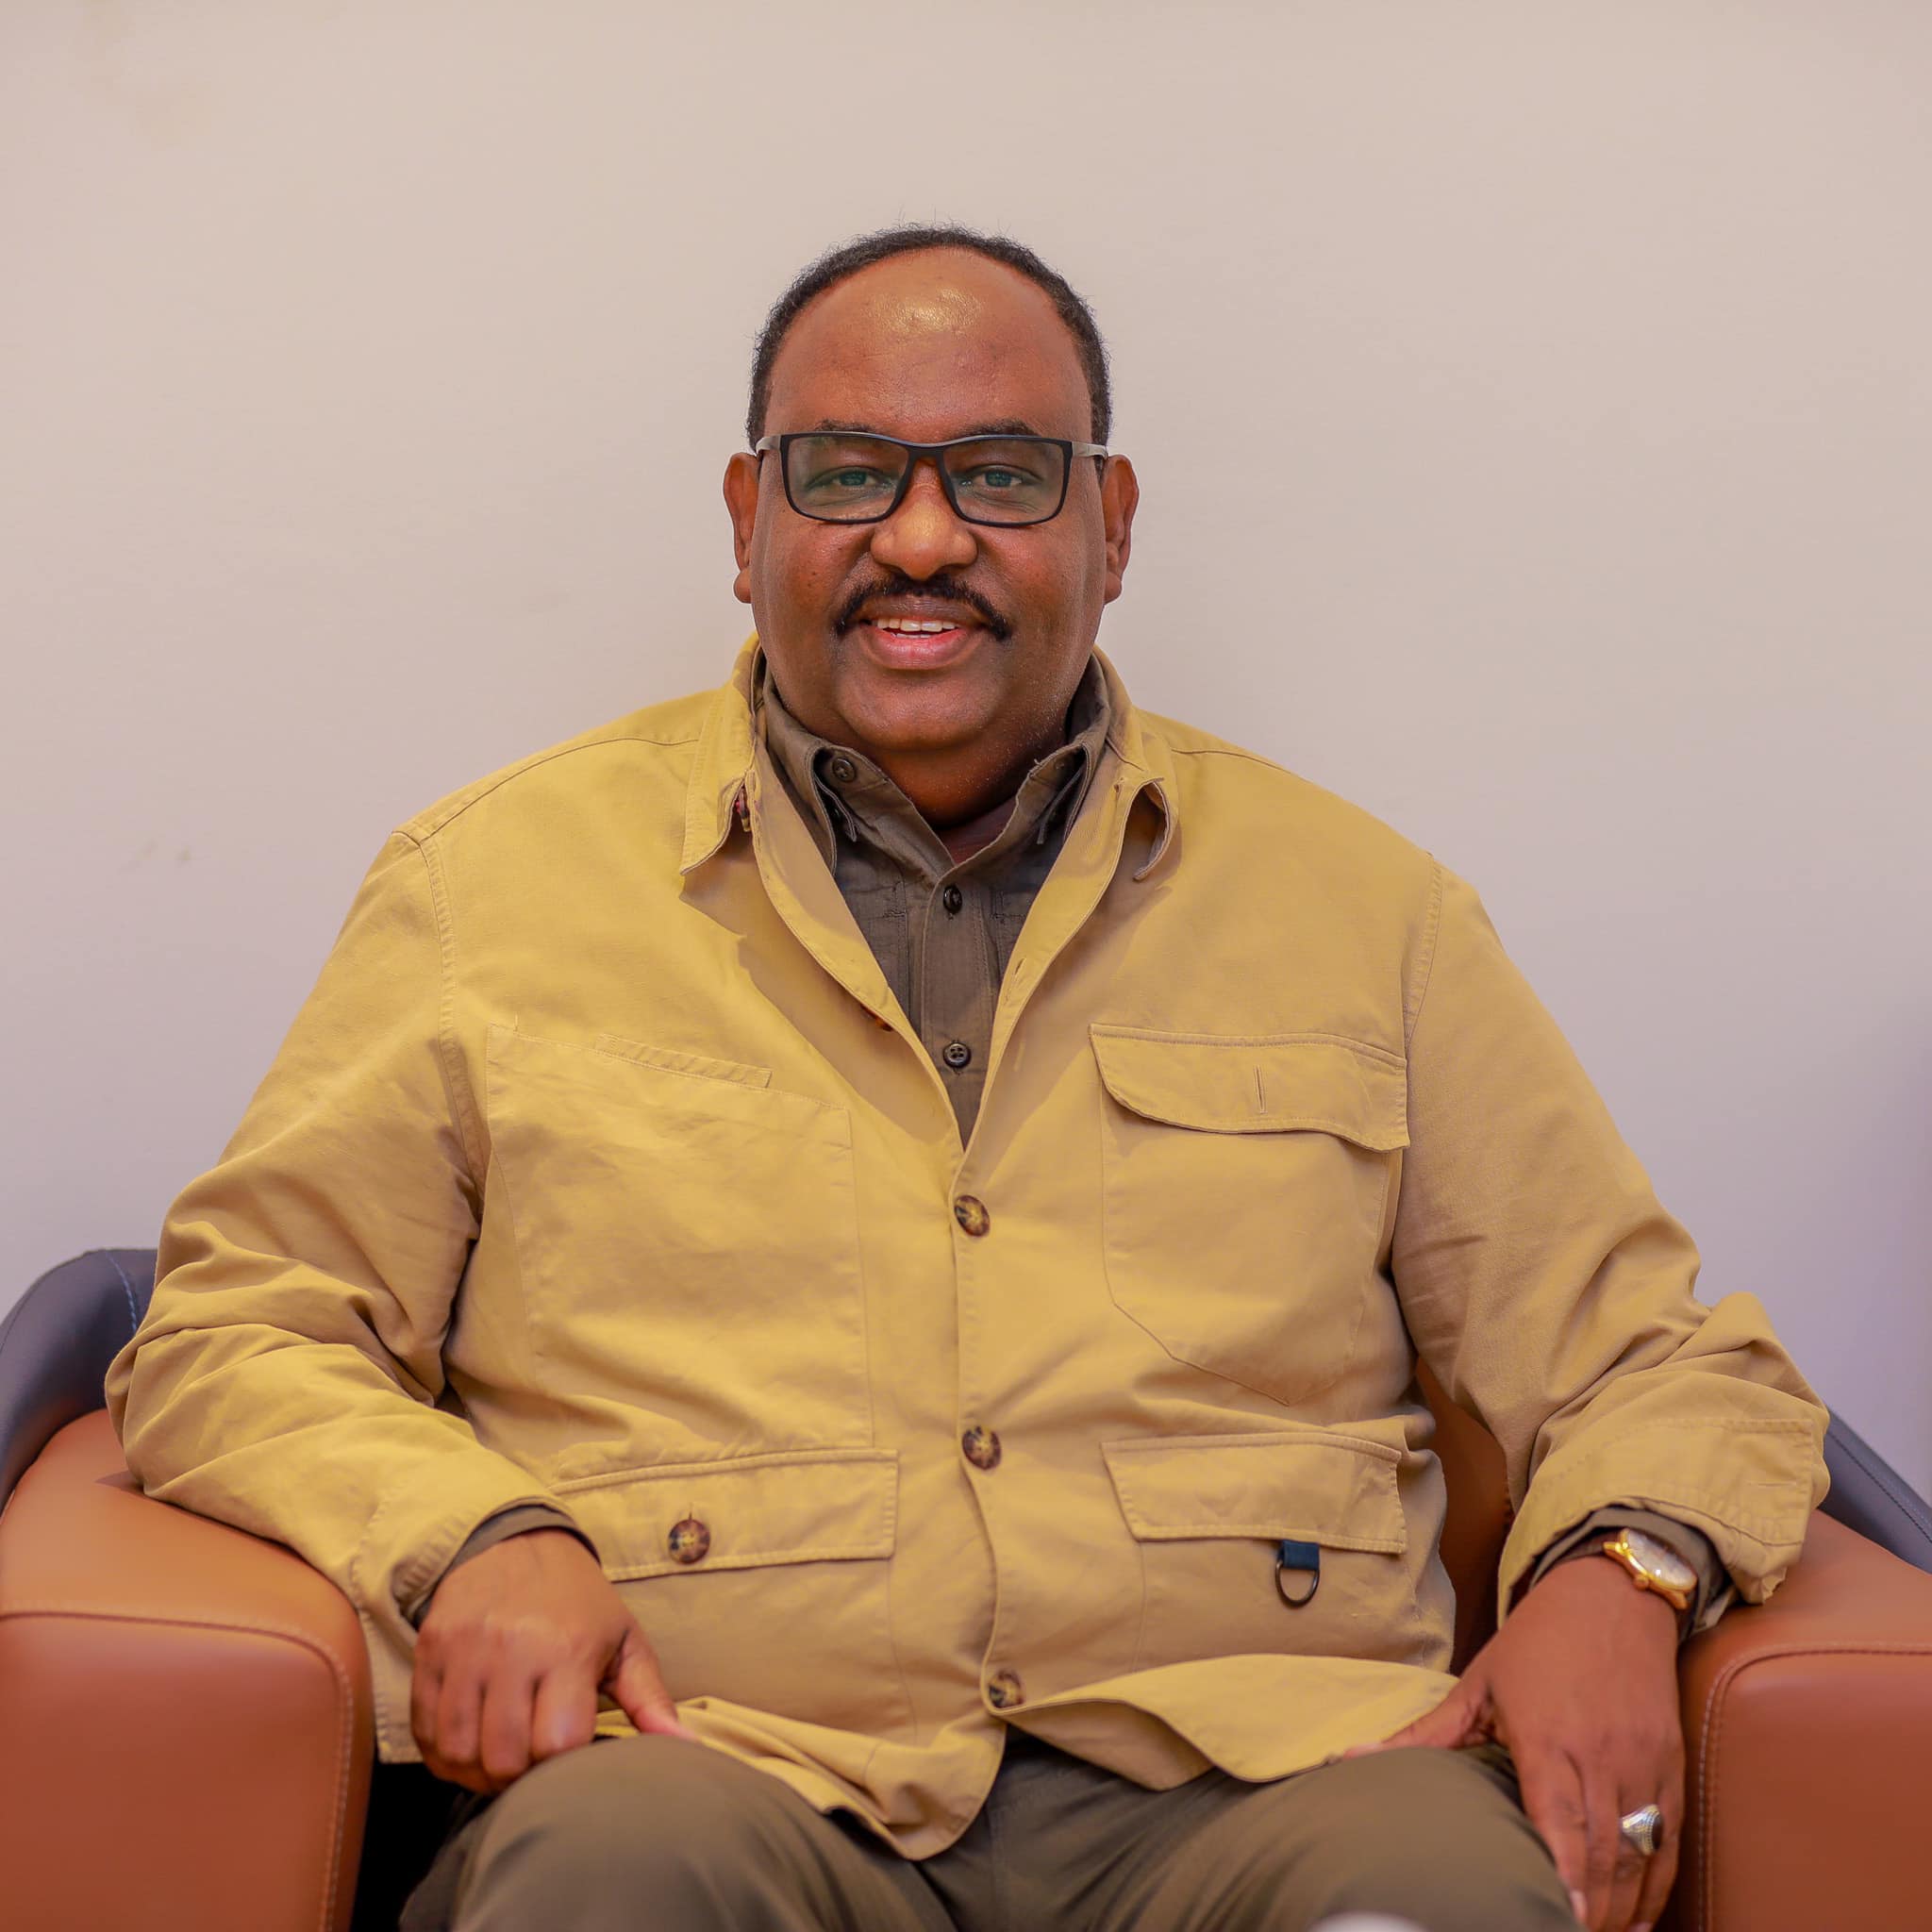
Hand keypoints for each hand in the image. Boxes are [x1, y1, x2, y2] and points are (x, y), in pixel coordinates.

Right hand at [410, 1528, 694, 1792]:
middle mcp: (511, 1648)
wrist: (517, 1542)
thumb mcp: (624, 1640)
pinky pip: (425, 1730)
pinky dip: (444, 1753)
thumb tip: (686, 1749)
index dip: (562, 1769)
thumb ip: (651, 1699)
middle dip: (518, 1778)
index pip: (556, 1745)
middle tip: (531, 1768)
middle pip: (503, 1757)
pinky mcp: (431, 1650)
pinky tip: (469, 1745)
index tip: (569, 1758)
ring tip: (499, 1760)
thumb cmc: (579, 1603)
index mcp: (566, 1648)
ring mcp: (465, 1649)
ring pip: (458, 1750)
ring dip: (477, 1771)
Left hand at [1343, 1554, 1683, 1931]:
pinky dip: (1657, 1885)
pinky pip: (1670, 1840)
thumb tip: (1349, 1758)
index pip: (1563, 1819)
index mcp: (1551, 1739)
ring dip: (1621, 1906)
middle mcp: (1603, 1757)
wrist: (1613, 1595)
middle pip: (1604, 1852)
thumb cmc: (1538, 1641)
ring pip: (1641, 1854)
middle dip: (1590, 1909)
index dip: (1565, 1875)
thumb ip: (1423, 1736)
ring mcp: (1643, 1765)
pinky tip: (1638, 1918)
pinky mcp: (1670, 1767)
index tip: (1560, 1915)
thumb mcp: (1478, 1684)